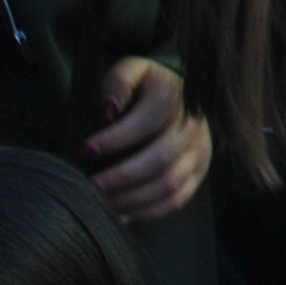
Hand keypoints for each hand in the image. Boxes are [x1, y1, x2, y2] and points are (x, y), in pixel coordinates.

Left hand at [86, 57, 211, 224]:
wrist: (180, 95)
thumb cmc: (144, 86)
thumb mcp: (130, 71)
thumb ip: (117, 83)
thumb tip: (108, 110)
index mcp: (175, 95)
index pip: (149, 119)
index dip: (116, 138)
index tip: (85, 150)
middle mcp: (194, 124)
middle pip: (160, 158)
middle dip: (121, 176)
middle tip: (90, 186)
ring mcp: (200, 151)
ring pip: (169, 184)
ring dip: (132, 198)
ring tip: (102, 202)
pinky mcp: (198, 172)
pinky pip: (176, 201)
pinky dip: (147, 212)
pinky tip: (121, 214)